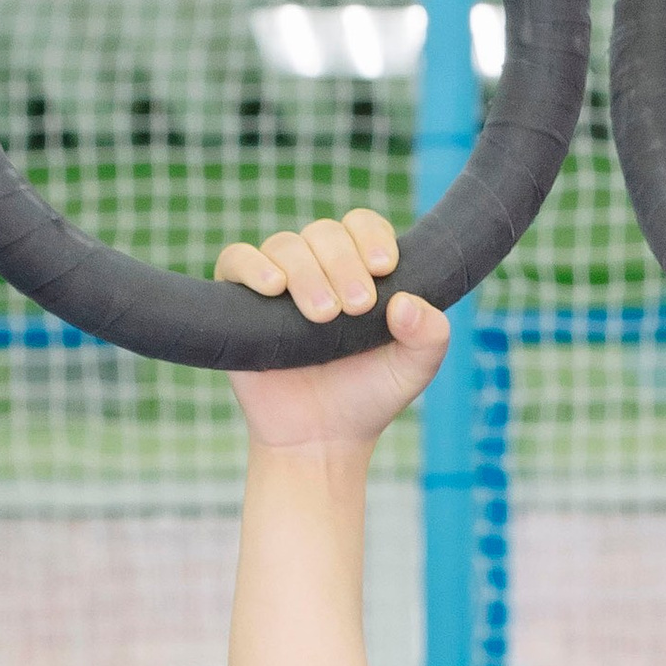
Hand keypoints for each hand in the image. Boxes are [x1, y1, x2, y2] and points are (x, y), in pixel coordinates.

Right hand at [214, 211, 448, 448]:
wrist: (320, 440)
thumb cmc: (367, 398)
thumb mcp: (413, 369)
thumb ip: (430, 335)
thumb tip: (405, 303)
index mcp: (358, 269)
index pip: (361, 225)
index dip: (371, 236)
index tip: (383, 267)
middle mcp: (316, 266)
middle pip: (324, 233)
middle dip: (343, 264)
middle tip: (356, 307)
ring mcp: (276, 281)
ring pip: (285, 246)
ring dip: (307, 273)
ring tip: (322, 316)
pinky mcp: (239, 300)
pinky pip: (236, 260)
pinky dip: (253, 266)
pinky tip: (274, 287)